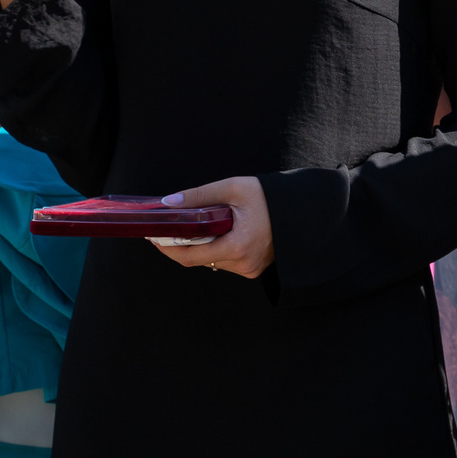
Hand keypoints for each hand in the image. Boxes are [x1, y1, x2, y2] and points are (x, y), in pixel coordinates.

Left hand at [152, 177, 274, 277]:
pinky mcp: (254, 268)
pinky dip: (216, 248)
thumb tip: (168, 203)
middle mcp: (243, 264)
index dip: (168, 247)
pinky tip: (218, 232)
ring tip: (196, 226)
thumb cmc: (270, 196)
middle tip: (167, 229)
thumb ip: (199, 196)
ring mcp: (250, 269)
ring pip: (212, 261)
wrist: (302, 209)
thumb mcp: (233, 188)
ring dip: (200, 246)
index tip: (154, 237)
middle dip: (182, 244)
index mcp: (238, 247)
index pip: (191, 256)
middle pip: (199, 260)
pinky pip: (225, 261)